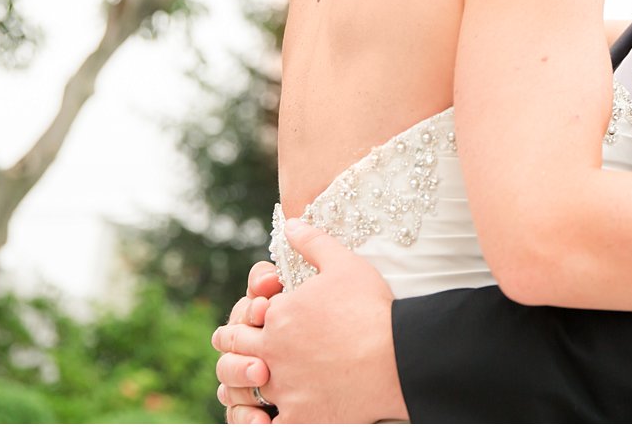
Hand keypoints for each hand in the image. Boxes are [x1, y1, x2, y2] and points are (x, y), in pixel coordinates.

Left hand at [212, 219, 407, 422]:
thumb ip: (312, 242)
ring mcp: (284, 387)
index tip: (258, 318)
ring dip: (244, 384)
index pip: (243, 317)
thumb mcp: (344, 263)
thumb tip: (289, 224)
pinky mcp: (299, 417)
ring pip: (244, 389)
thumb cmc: (372, 309)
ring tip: (257, 381)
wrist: (398, 356)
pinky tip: (269, 416)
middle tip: (244, 348)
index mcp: (277, 315)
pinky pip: (268, 425)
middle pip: (233, 351)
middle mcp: (272, 351)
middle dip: (235, 347)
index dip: (249, 317)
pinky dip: (263, 422)